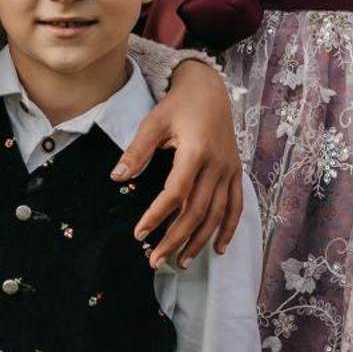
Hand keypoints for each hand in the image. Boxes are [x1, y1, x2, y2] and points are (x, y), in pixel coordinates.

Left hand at [112, 57, 242, 267]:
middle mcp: (216, 164)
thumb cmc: (178, 105)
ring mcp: (229, 170)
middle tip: (155, 260)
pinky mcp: (235, 172)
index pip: (175, 193)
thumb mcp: (154, 121)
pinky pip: (235, 206)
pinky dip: (227, 229)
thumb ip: (137, 151)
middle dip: (176, 239)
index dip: (157, 215)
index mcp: (195, 151)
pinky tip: (217, 248)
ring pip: (216, 214)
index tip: (139, 233)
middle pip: (196, 211)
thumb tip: (117, 178)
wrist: (209, 89)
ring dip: (199, 241)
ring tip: (180, 262)